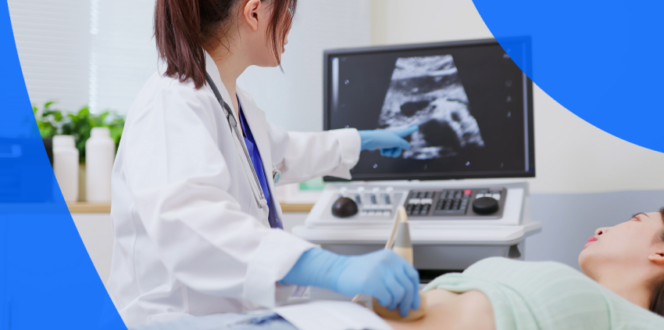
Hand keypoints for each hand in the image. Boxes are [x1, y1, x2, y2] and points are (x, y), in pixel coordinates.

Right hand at [280, 248, 420, 316]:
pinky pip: (387, 297)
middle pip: (407, 286)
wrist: (338, 270)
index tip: (414, 302)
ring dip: (396, 303)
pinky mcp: (371, 281)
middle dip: (408, 301)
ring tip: (389, 305)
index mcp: (392, 256)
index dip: (415, 291)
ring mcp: (380, 270)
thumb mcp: (380, 265)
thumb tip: (410, 293)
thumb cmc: (358, 271)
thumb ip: (394, 274)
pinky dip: (386, 303)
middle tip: (404, 310)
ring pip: (399, 293)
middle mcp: (388, 261)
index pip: (412, 275)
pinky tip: (381, 302)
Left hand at [358, 126, 418, 157]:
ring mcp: (387, 141)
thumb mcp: (397, 142)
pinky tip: (381, 150)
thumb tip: (408, 146)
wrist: (370, 140)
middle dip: (397, 152)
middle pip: (400, 146)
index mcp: (397, 133)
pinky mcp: (382, 145)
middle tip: (394, 154)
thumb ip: (404, 144)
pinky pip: (386, 152)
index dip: (412, 129)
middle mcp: (393, 136)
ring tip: (386, 151)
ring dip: (390, 153)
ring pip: (393, 150)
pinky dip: (385, 152)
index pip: (406, 131)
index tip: (416, 126)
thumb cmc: (384, 139)